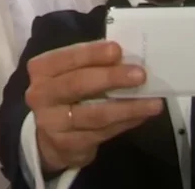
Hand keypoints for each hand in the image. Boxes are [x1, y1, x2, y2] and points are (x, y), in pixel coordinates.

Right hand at [26, 41, 163, 172]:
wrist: (50, 138)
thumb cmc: (67, 95)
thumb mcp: (70, 73)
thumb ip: (91, 64)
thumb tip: (128, 58)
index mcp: (42, 69)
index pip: (67, 58)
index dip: (92, 54)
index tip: (118, 50)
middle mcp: (41, 95)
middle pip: (78, 84)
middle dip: (111, 78)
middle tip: (140, 75)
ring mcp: (52, 122)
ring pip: (94, 114)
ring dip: (127, 107)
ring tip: (153, 103)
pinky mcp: (67, 144)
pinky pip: (102, 132)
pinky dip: (125, 123)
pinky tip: (141, 116)